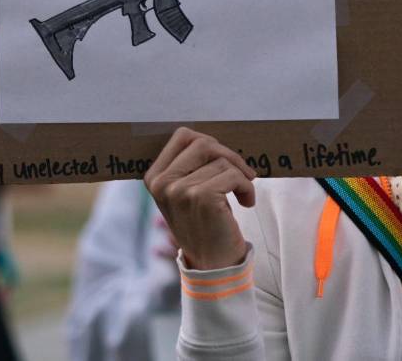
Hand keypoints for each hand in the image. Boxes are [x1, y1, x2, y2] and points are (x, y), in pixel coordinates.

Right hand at [144, 127, 256, 270]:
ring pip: (222, 159)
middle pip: (203, 142)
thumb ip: (190, 165)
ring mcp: (179, 190)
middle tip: (241, 174)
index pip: (183, 135)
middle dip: (228, 156)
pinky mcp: (201, 197)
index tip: (223, 162)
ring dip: (241, 175)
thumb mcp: (186, 192)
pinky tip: (246, 202)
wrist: (212, 266)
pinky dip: (247, 187)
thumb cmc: (205, 223)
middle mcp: (162, 182)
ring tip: (242, 193)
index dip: (210, 144)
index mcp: (154, 177)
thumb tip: (210, 135)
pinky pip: (234, 175)